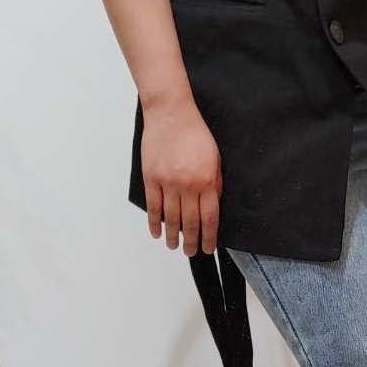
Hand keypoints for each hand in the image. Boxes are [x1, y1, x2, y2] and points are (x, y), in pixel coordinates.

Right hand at [140, 98, 221, 255]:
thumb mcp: (215, 160)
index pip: (209, 219)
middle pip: (190, 223)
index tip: (207, 248)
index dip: (208, 237)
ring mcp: (167, 182)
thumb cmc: (195, 134)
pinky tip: (157, 232)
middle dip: (191, 242)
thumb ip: (215, 185)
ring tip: (174, 246)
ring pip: (171, 218)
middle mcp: (187, 185)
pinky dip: (154, 222)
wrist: (171, 113)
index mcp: (206, 182)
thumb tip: (213, 208)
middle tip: (190, 253)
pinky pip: (153, 206)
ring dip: (173, 236)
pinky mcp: (151, 177)